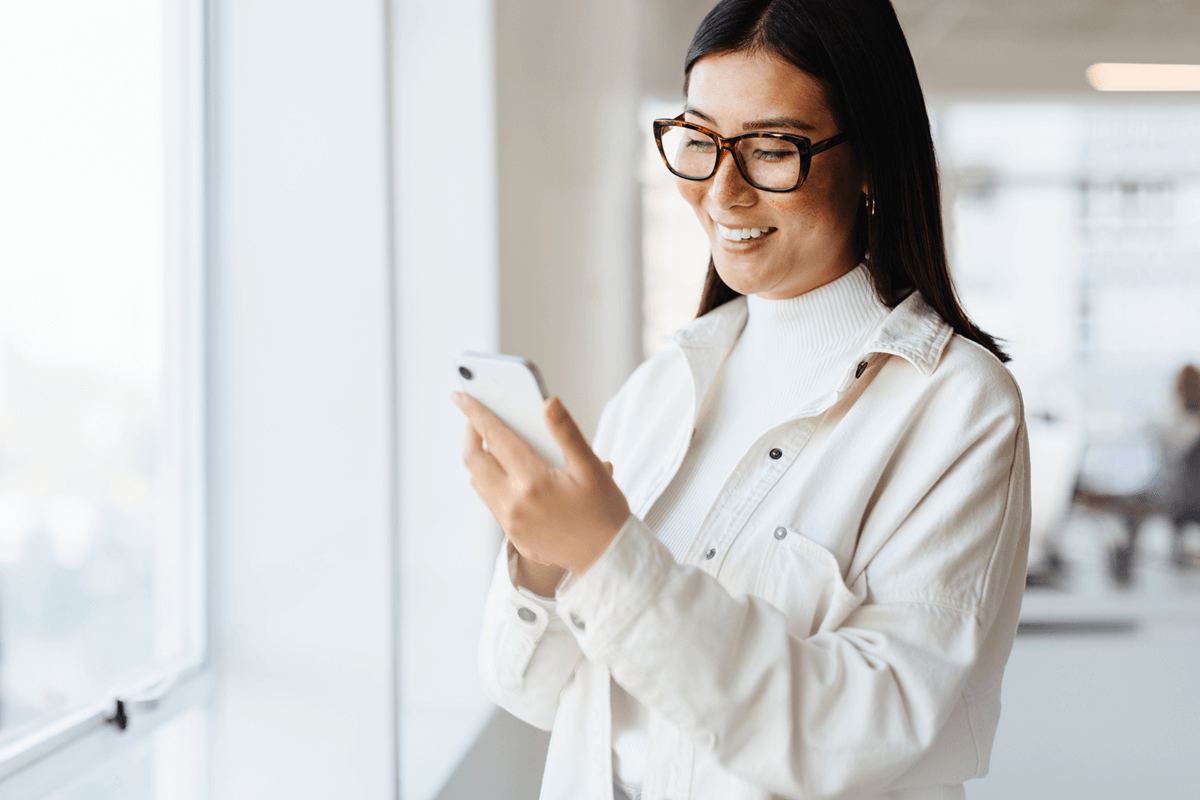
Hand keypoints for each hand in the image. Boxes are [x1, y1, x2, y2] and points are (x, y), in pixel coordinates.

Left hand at [454, 392, 629, 576]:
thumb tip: (548, 403)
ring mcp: (511, 523)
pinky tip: (505, 472)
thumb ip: (566, 432)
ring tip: (488, 442)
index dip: (476, 414)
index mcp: (533, 483)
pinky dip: (490, 481)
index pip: (495, 438)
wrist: (609, 558)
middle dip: (470, 435)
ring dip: (478, 459)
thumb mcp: (591, 467)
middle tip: (475, 418)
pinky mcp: (514, 536)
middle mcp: (514, 504)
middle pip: (474, 461)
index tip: (461, 396)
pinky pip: (490, 502)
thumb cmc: (605, 513)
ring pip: (478, 483)